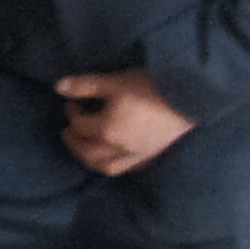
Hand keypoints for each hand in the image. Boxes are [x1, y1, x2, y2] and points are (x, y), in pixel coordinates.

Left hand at [55, 68, 193, 176]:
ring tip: (84, 148)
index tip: (71, 102)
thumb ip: (85, 85)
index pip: (80, 125)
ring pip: (107, 166)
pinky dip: (114, 164)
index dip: (71, 113)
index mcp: (107, 130)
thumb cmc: (151, 85)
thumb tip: (58, 87)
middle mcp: (120, 149)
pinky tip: (112, 157)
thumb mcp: (115, 81)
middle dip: (75, 142)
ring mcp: (137, 155)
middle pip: (88, 152)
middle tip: (69, 131)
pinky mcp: (152, 155)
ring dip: (90, 160)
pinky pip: (128, 167)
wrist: (191, 95)